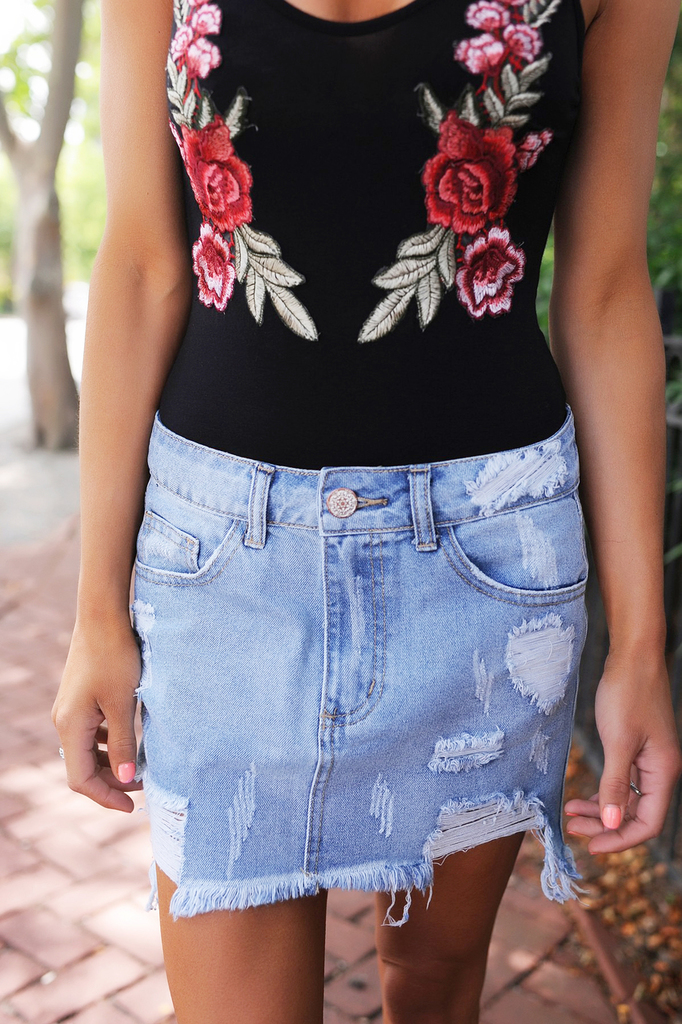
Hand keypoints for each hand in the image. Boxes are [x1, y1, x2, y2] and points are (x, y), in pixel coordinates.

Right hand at [52, 618, 143, 811]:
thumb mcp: (123, 703)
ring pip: (87, 749)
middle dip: (111, 781)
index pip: (81, 779)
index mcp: (71, 726)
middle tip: (143, 785)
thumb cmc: (115, 657)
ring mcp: (70, 708)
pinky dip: (108, 742)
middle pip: (82, 767)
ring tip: (141, 765)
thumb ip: (123, 743)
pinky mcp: (80, 696)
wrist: (103, 616)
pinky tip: (130, 738)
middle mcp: (64, 720)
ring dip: (111, 762)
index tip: (133, 806)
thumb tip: (125, 779)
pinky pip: (91, 731)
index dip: (106, 797)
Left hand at [564, 650, 681, 852]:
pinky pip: (622, 782)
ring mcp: (649, 760)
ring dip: (600, 810)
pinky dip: (603, 792)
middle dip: (605, 826)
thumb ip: (614, 783)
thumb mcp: (617, 741)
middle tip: (573, 830)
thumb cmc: (628, 693)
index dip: (621, 839)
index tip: (591, 845)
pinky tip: (582, 797)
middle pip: (636, 815)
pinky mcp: (636, 749)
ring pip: (626, 799)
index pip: (648, 823)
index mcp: (663, 772)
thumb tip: (611, 823)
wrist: (632, 657)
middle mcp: (660, 770)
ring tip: (570, 814)